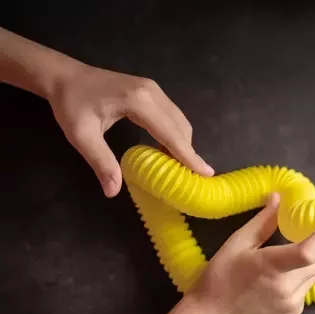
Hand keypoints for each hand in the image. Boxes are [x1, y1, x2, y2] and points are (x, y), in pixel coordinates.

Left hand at [48, 64, 213, 196]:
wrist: (63, 76)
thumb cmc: (71, 104)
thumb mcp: (81, 136)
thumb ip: (101, 162)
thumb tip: (113, 192)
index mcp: (139, 101)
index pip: (171, 133)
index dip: (189, 155)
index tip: (207, 172)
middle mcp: (153, 92)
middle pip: (181, 127)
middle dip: (187, 152)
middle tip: (186, 178)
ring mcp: (154, 90)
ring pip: (180, 121)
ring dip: (182, 144)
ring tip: (177, 167)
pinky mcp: (151, 91)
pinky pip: (172, 116)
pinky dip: (174, 135)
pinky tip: (165, 150)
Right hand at [187, 193, 314, 313]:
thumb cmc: (220, 278)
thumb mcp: (236, 244)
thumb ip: (262, 222)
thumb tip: (279, 198)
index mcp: (272, 267)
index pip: (310, 250)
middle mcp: (288, 287)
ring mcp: (293, 303)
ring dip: (314, 258)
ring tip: (296, 250)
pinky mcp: (294, 312)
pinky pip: (308, 286)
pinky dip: (304, 274)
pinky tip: (284, 274)